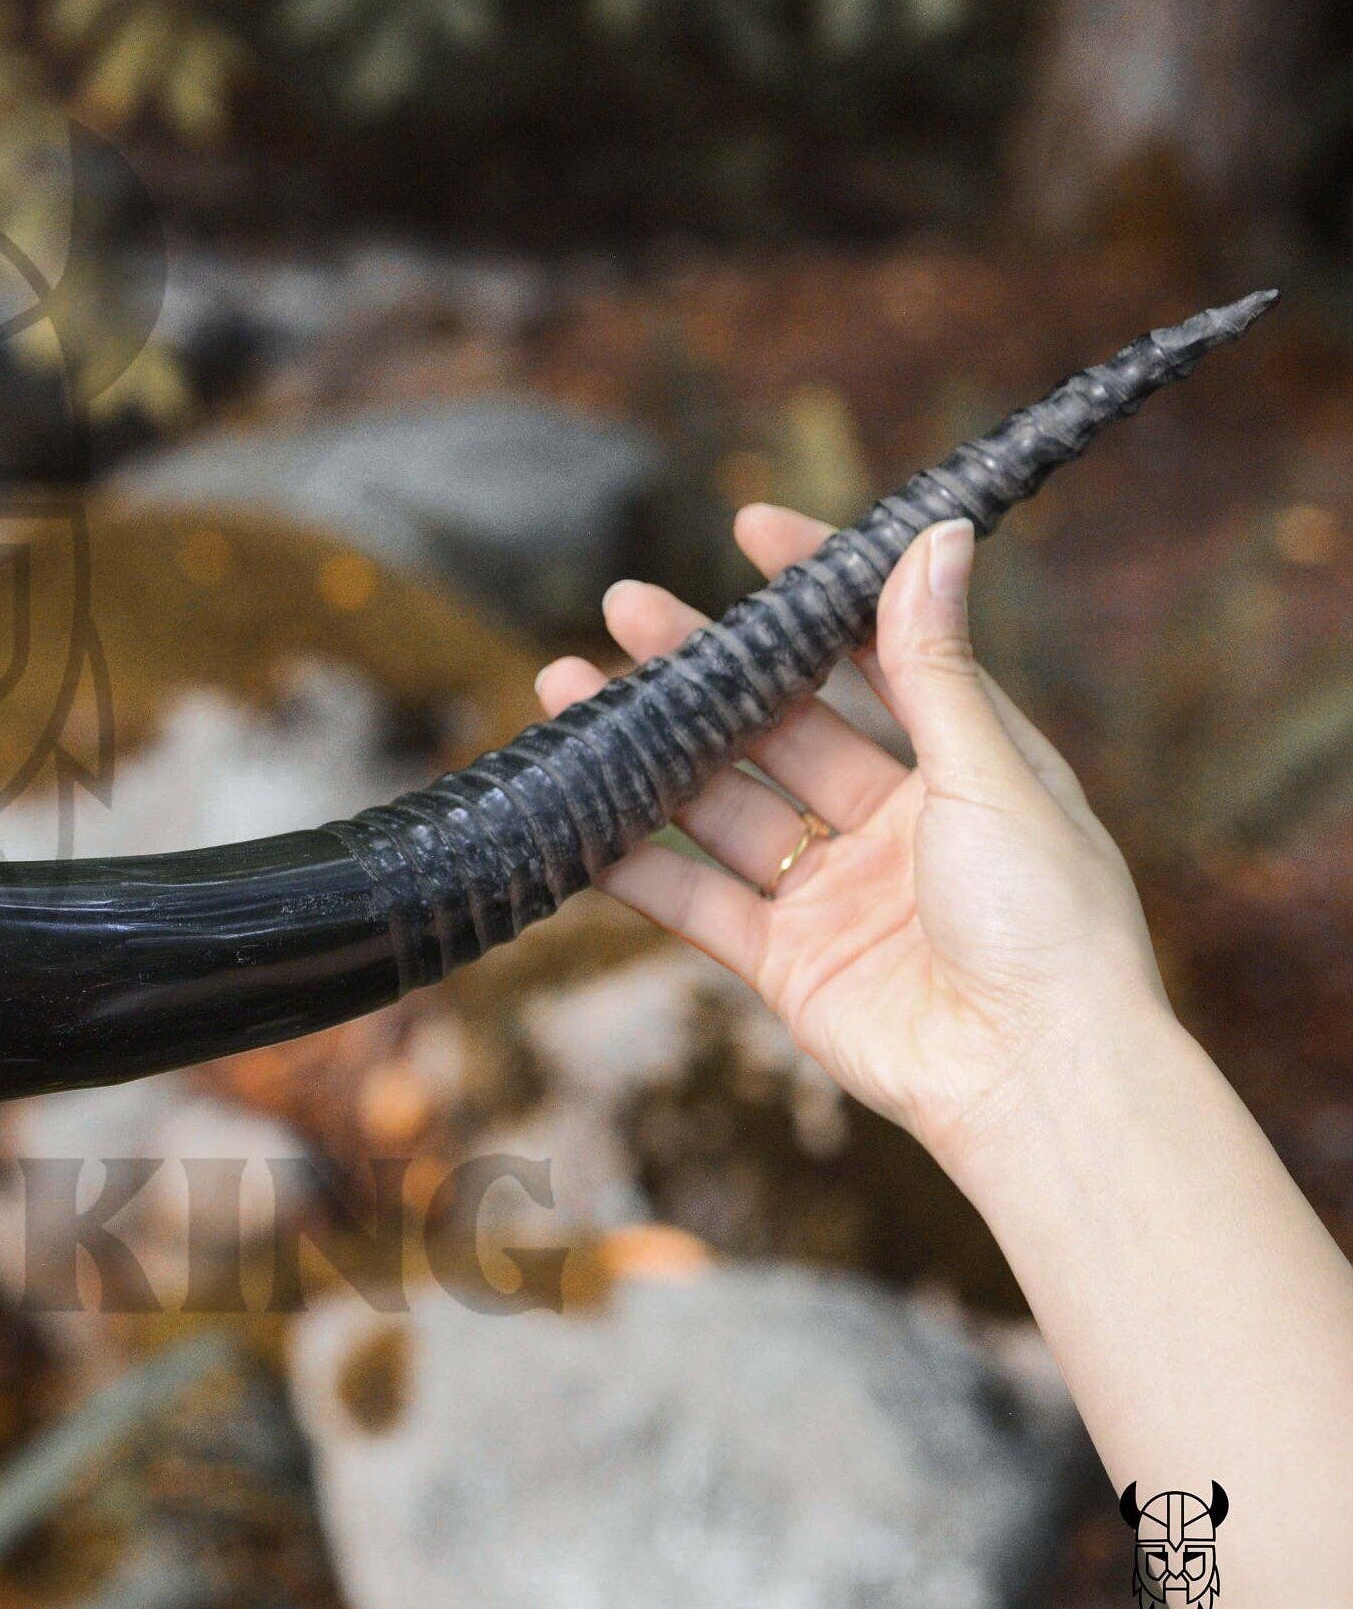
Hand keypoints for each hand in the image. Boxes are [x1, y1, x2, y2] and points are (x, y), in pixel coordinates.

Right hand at [532, 509, 1172, 1164]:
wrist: (1035, 1079)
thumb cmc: (1045, 921)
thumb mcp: (986, 771)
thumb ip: (933, 662)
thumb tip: (937, 533)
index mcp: (967, 764)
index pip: (879, 651)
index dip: (817, 591)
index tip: (751, 528)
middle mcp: (898, 821)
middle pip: (780, 723)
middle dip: (702, 666)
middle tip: (626, 605)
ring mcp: (835, 892)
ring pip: (722, 802)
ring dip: (647, 750)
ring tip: (564, 688)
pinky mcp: (786, 961)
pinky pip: (696, 898)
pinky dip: (634, 862)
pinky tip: (576, 816)